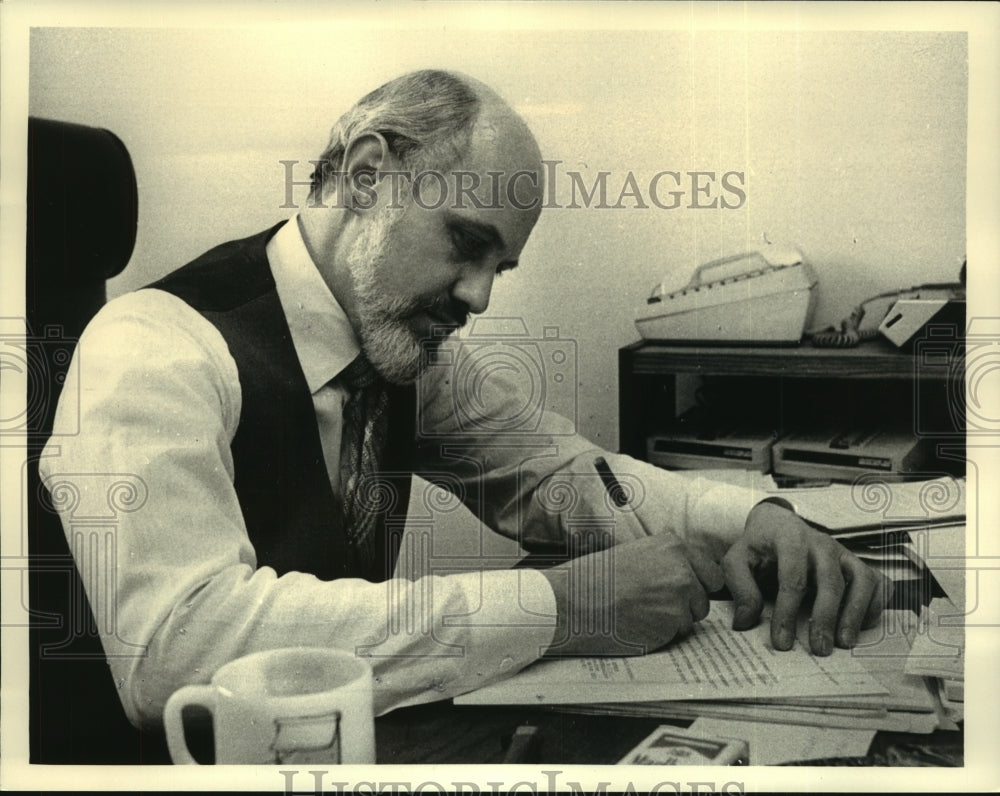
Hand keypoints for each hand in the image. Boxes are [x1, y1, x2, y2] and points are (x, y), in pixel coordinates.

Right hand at [540, 533, 724, 656]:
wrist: (574, 603)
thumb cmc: (596, 579)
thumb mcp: (635, 553)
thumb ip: (666, 558)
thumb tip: (688, 568)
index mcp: (673, 546)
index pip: (711, 571)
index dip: (695, 584)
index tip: (677, 590)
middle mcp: (682, 568)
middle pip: (706, 595)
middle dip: (689, 603)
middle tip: (658, 605)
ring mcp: (679, 596)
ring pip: (693, 616)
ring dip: (675, 619)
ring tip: (643, 613)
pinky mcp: (672, 622)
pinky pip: (679, 634)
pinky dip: (663, 634)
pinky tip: (639, 624)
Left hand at [722, 500, 892, 654]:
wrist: (778, 524)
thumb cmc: (759, 547)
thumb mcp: (738, 560)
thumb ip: (740, 587)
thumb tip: (745, 622)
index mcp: (789, 538)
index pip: (792, 577)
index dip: (787, 612)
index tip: (782, 642)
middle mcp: (821, 543)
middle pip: (830, 581)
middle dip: (825, 617)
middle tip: (819, 649)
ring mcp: (842, 552)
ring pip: (860, 579)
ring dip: (855, 612)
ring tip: (844, 642)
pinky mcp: (856, 562)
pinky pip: (876, 582)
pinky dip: (875, 604)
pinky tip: (862, 626)